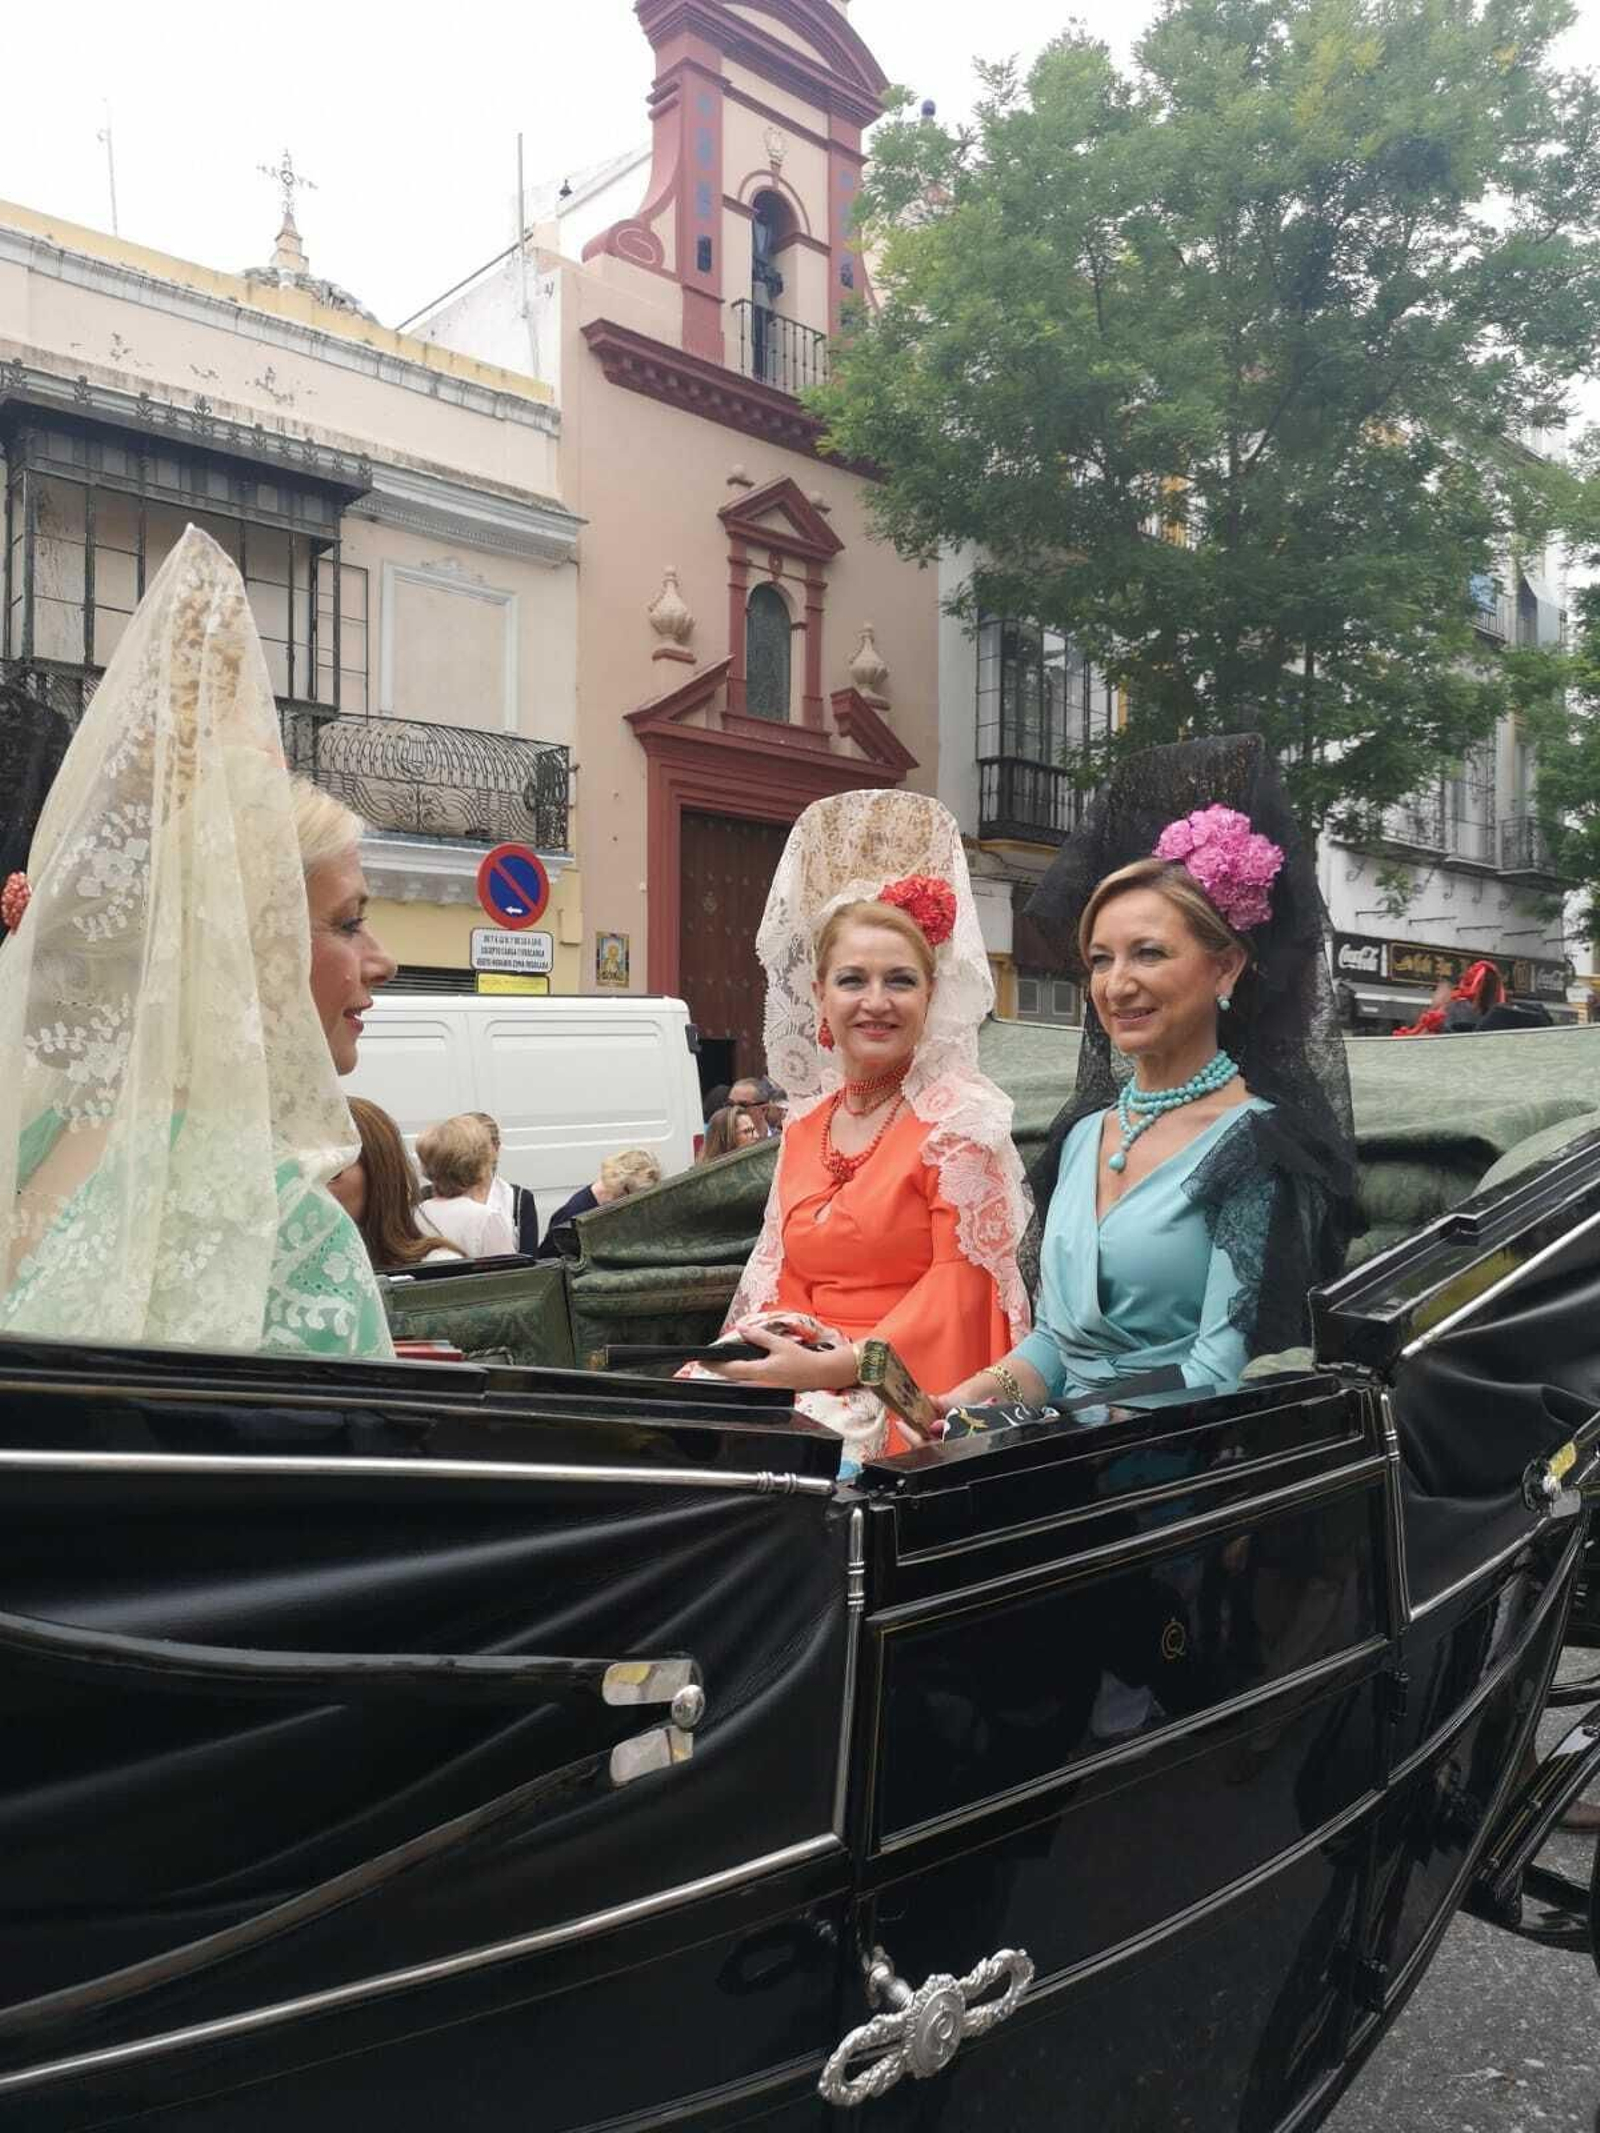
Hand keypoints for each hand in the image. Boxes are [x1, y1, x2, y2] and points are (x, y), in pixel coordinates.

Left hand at [704, 1321, 857, 1393]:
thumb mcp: (779, 1344)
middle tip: (706, 1362)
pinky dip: (741, 1378)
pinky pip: (749, 1386)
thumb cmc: (802, 1359)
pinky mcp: (768, 1393)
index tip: (702, 1361)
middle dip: (718, 1370)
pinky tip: (739, 1372)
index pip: (730, 1369)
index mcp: (760, 1372)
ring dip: (729, 1375)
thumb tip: (741, 1329)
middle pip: (732, 1379)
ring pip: (739, 1384)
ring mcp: (763, 1392)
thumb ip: (759, 1337)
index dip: (714, 1365)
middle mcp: (759, 1385)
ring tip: (719, 1366)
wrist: (819, 1374)